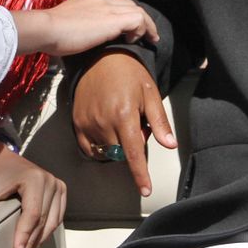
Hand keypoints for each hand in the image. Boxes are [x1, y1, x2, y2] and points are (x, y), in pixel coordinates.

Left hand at [0, 137, 67, 247]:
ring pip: (52, 222)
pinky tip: (34, 242)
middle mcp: (51, 181)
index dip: (25, 235)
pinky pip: (57, 217)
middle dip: (31, 242)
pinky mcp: (60, 191)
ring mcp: (58, 186)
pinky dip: (46, 231)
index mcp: (35, 179)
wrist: (0, 158)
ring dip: (39, 240)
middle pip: (44, 220)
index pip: (33, 213)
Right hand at [12, 0, 157, 57]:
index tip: (128, 29)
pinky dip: (141, 30)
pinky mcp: (114, 19)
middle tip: (147, 34)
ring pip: (138, 10)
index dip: (125, 15)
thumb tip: (80, 35)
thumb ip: (78, 23)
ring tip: (151, 39)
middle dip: (141, 19)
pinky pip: (138, 20)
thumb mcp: (67, 22)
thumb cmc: (51, 32)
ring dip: (147, 25)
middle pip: (130, 4)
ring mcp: (108, 7)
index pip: (115, 2)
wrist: (47, 28)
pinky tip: (133, 41)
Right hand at [71, 52, 175, 197]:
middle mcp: (103, 122)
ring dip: (116, 146)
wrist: (99, 57)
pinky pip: (89, 149)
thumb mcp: (150, 93)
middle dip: (131, 147)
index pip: (133, 155)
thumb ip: (159, 122)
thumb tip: (170, 145)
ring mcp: (88, 124)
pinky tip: (106, 130)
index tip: (146, 190)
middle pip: (121, 154)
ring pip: (106, 152)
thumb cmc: (128, 73)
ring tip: (119, 122)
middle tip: (136, 124)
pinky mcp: (77, 123)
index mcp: (124, 116)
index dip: (140, 175)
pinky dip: (100, 147)